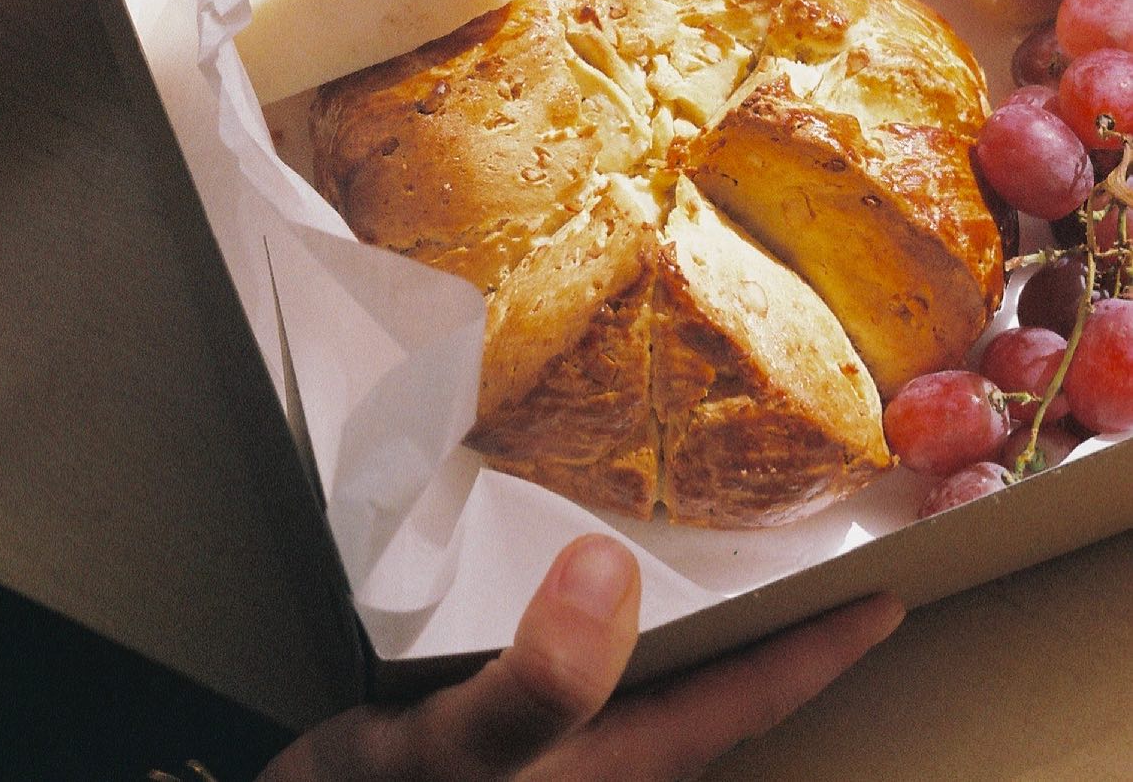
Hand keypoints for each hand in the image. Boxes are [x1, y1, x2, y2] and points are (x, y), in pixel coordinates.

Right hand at [257, 533, 904, 780]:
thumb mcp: (449, 754)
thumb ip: (535, 684)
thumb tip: (612, 570)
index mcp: (615, 766)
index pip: (743, 701)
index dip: (817, 652)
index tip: (885, 597)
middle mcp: (608, 766)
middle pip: (724, 703)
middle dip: (785, 644)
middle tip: (828, 574)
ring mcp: (571, 760)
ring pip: (672, 694)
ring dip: (717, 641)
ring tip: (744, 581)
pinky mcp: (529, 742)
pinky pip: (613, 685)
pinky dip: (641, 641)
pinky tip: (621, 609)